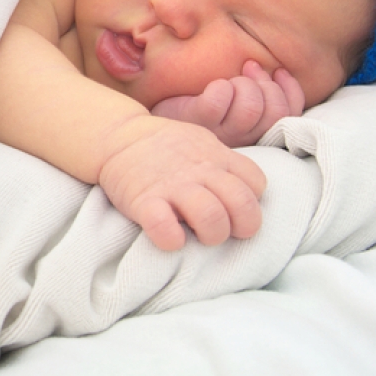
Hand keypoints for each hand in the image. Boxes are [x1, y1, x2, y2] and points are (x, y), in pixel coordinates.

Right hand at [98, 114, 266, 251]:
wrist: (118, 135)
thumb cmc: (165, 147)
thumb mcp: (202, 143)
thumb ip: (223, 163)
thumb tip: (244, 189)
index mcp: (218, 158)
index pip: (256, 183)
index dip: (250, 202)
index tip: (233, 208)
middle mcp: (201, 172)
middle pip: (242, 204)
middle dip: (241, 226)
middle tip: (223, 230)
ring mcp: (173, 187)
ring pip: (212, 217)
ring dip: (211, 234)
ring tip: (197, 235)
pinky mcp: (143, 201)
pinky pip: (164, 228)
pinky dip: (171, 239)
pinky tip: (170, 238)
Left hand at [150, 60, 304, 147]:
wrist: (155, 123)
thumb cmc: (199, 106)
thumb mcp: (235, 101)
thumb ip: (260, 92)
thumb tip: (279, 70)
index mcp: (254, 134)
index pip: (288, 116)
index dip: (289, 91)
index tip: (277, 71)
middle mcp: (242, 138)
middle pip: (274, 112)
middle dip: (266, 85)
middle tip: (248, 68)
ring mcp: (220, 133)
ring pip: (250, 106)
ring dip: (243, 84)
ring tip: (229, 80)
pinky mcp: (199, 121)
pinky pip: (219, 99)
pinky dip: (219, 87)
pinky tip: (213, 87)